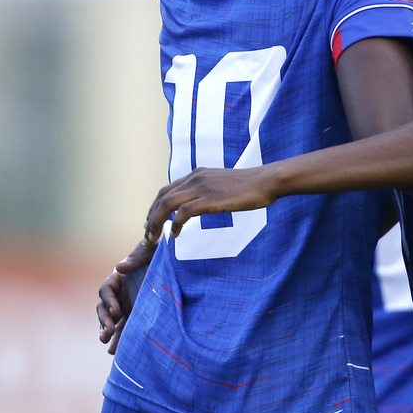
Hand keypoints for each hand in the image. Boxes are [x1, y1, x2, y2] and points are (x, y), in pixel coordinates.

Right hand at [98, 237, 154, 354]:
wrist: (178, 264)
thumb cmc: (160, 252)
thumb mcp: (149, 250)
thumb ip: (135, 257)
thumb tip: (119, 267)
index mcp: (118, 278)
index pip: (106, 290)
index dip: (108, 301)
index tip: (116, 311)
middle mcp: (119, 294)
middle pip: (105, 309)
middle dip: (105, 321)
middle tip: (108, 333)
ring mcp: (127, 307)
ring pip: (113, 322)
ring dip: (109, 333)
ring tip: (109, 347)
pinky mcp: (137, 317)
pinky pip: (126, 329)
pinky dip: (121, 339)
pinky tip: (118, 350)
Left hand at [145, 166, 280, 239]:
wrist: (265, 181)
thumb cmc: (249, 186)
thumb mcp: (222, 185)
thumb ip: (208, 191)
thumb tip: (201, 204)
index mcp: (196, 174)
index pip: (166, 190)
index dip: (155, 207)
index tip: (151, 222)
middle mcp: (195, 178)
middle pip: (162, 197)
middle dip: (151, 217)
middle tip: (147, 235)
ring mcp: (201, 187)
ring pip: (167, 204)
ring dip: (156, 222)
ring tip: (153, 238)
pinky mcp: (209, 199)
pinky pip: (183, 212)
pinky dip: (175, 224)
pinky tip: (175, 234)